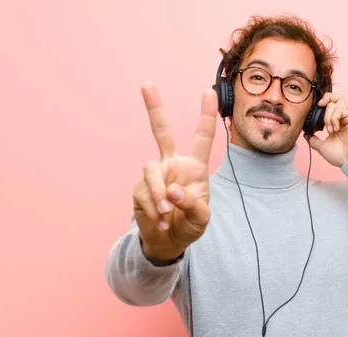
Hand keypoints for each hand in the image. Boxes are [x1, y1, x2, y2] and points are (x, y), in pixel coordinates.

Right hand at [133, 82, 217, 263]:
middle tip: (147, 83)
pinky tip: (161, 221)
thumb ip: (193, 205)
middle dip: (154, 107)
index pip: (202, 137)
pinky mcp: (140, 189)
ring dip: (159, 193)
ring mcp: (155, 176)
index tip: (208, 91)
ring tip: (167, 214)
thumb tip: (172, 191)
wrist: (168, 242)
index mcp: (194, 167)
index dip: (206, 115)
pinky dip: (154, 209)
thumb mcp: (201, 219)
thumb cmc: (189, 225)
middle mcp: (173, 165)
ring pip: (150, 169)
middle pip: (161, 131)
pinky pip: (144, 193)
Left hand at [303, 92, 347, 166]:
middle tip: (319, 105)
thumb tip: (305, 135)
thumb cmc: (339, 155)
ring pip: (334, 103)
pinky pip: (340, 110)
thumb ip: (313, 140)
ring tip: (330, 130)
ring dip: (328, 117)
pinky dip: (333, 118)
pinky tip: (334, 129)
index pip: (329, 106)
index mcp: (336, 123)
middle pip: (335, 97)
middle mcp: (343, 118)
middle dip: (325, 98)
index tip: (313, 111)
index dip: (321, 105)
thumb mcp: (321, 146)